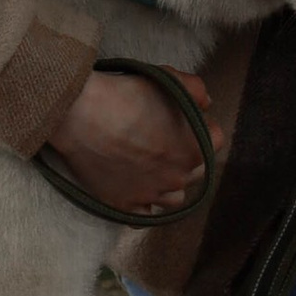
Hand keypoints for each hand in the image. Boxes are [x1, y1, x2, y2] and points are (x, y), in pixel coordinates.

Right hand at [48, 68, 224, 216]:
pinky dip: (144, 206)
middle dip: (186, 154)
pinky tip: (137, 191)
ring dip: (168, 183)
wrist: (80, 113)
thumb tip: (206, 104)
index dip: (201, 124)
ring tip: (151, 166)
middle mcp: (176, 178)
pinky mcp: (124, 206)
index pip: (215, 139)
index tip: (185, 118)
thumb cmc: (125, 94)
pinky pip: (144, 217)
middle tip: (163, 138)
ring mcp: (150, 196)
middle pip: (195, 170)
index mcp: (192, 148)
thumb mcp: (168, 78)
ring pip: (173, 198)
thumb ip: (197, 90)